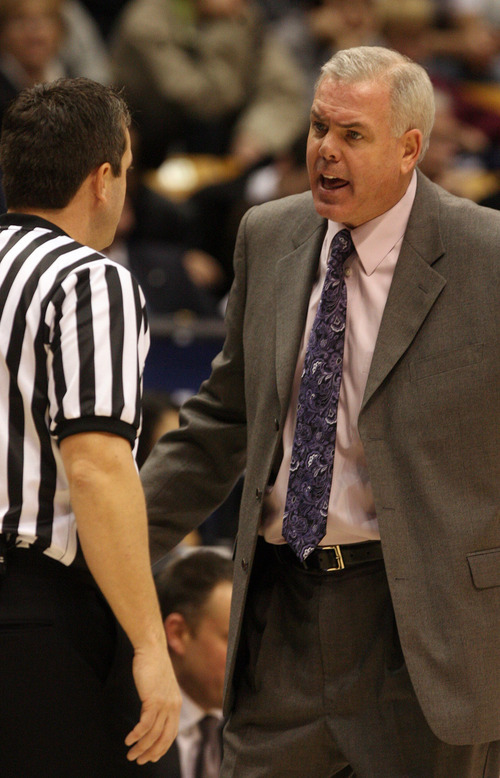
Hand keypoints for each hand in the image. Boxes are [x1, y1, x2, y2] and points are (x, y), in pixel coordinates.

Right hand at [125, 643, 181, 764]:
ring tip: (130, 754)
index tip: (151, 758)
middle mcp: (173, 706)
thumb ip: (160, 701)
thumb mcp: (161, 687)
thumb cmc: (153, 666)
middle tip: (139, 761)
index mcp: (176, 705)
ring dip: (141, 747)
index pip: (171, 734)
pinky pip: (145, 724)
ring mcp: (164, 703)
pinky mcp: (153, 699)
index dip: (161, 748)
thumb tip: (153, 712)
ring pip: (153, 734)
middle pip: (164, 738)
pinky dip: (137, 735)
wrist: (152, 649)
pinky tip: (129, 740)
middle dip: (151, 753)